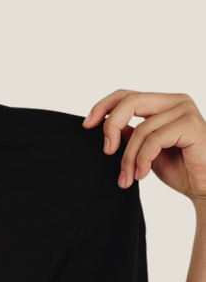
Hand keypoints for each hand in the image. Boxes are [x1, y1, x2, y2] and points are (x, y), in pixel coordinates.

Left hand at [85, 91, 205, 198]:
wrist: (203, 186)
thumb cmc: (180, 168)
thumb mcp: (146, 148)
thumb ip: (131, 133)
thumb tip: (107, 125)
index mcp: (164, 103)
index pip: (126, 95)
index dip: (102, 106)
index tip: (87, 125)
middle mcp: (176, 101)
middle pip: (130, 102)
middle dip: (111, 127)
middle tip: (107, 152)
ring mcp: (185, 111)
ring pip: (140, 129)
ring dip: (128, 158)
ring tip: (128, 176)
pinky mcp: (191, 125)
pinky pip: (153, 140)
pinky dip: (142, 160)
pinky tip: (142, 174)